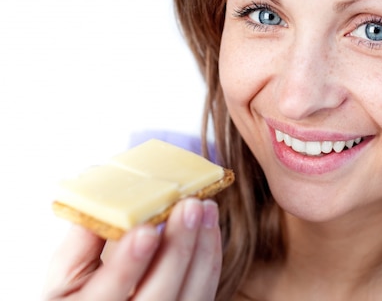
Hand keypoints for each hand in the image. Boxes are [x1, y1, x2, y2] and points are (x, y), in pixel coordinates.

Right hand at [43, 198, 221, 299]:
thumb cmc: (79, 293)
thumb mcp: (63, 274)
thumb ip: (81, 241)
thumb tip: (104, 198)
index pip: (105, 296)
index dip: (128, 263)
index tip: (146, 230)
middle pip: (158, 296)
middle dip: (177, 248)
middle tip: (190, 205)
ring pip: (191, 296)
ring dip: (203, 248)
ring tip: (206, 207)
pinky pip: (205, 293)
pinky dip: (209, 259)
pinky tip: (209, 227)